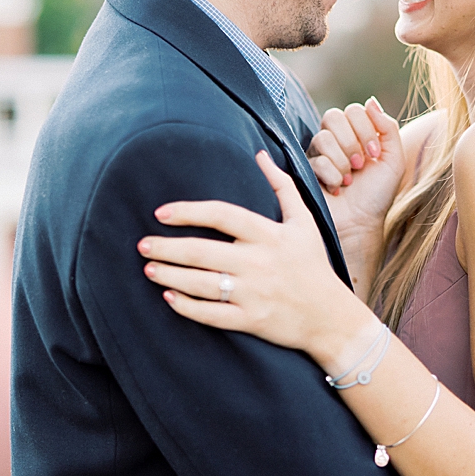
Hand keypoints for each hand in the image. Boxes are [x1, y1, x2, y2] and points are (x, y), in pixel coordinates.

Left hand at [139, 150, 378, 366]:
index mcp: (270, 234)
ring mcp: (255, 293)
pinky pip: (212, 314)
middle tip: (142, 243)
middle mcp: (259, 262)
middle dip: (166, 247)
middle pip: (202, 251)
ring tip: (148, 268)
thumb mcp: (305, 221)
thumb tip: (261, 155)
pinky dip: (187, 307)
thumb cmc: (313, 265)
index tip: (161, 213)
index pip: (222, 215)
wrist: (332, 318)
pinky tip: (169, 297)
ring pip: (201, 283)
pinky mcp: (252, 320)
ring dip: (170, 275)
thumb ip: (282, 186)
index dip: (189, 211)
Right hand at [307, 98, 404, 236]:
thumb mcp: (393, 160)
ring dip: (342, 163)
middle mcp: (335, 139)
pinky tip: (336, 188)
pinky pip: (316, 160)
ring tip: (349, 180)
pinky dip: (332, 177)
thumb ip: (388, 128)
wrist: (360, 222)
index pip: (353, 110)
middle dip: (351, 142)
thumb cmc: (377, 194)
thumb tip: (371, 101)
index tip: (374, 153)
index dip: (364, 128)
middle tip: (360, 164)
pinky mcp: (306, 169)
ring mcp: (318, 153)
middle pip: (333, 116)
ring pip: (323, 138)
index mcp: (356, 133)